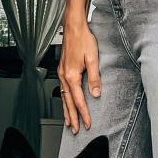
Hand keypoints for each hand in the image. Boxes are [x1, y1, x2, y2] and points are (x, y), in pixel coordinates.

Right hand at [58, 18, 100, 133]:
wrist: (73, 28)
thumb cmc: (83, 40)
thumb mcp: (93, 59)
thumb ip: (94, 78)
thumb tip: (95, 93)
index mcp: (72, 76)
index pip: (78, 101)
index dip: (83, 114)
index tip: (87, 124)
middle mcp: (64, 76)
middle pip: (68, 103)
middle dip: (72, 118)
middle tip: (75, 130)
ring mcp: (62, 73)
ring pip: (63, 98)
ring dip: (66, 111)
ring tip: (68, 122)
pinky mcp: (62, 70)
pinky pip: (62, 90)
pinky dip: (64, 100)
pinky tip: (66, 103)